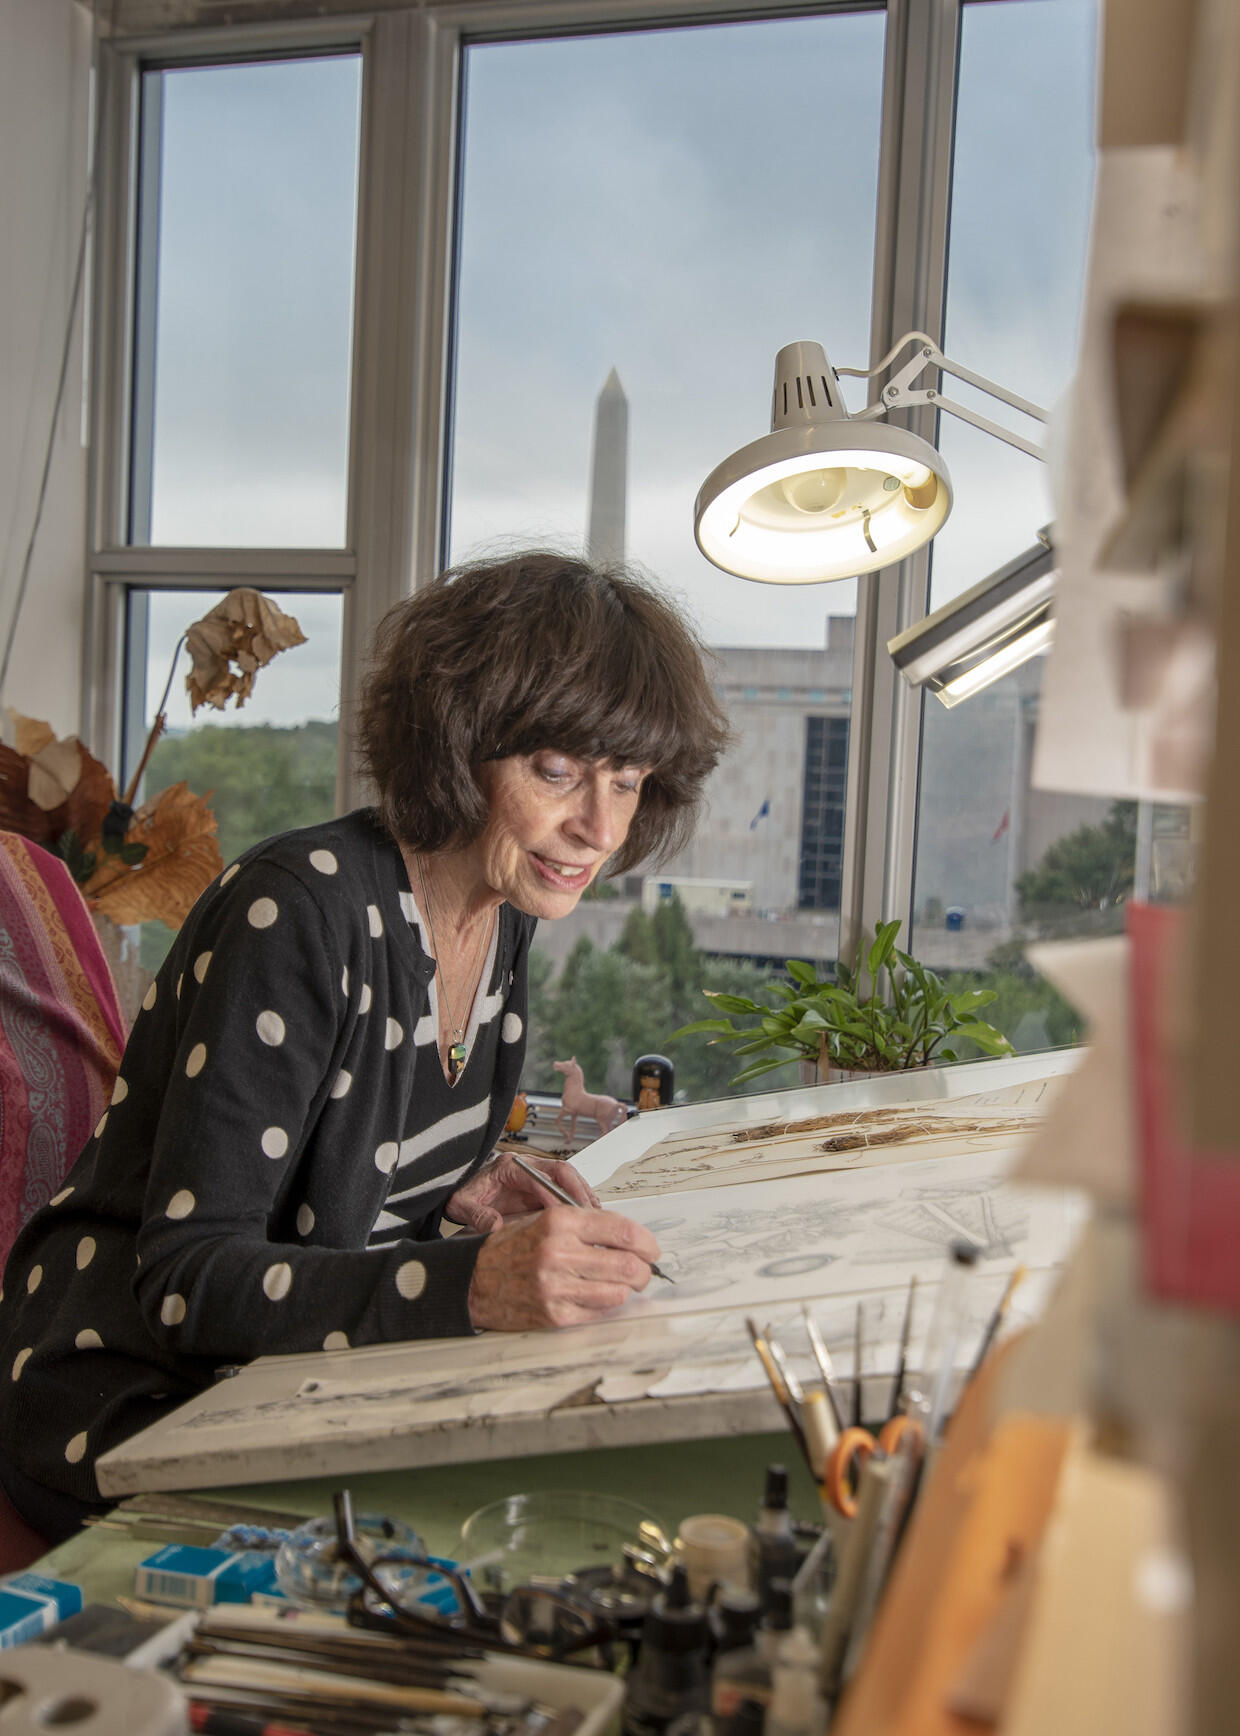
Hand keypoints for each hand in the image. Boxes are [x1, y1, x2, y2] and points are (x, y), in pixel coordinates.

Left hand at [446, 1152, 598, 1233]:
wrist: (459, 1194)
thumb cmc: (462, 1195)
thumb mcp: (461, 1205)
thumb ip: (475, 1215)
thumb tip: (494, 1227)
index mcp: (509, 1167)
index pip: (540, 1176)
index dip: (555, 1194)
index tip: (564, 1214)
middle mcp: (526, 1168)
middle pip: (562, 1172)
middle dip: (578, 1192)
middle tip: (591, 1215)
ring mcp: (536, 1177)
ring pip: (568, 1180)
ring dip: (582, 1197)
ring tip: (596, 1218)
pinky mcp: (540, 1190)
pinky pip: (565, 1191)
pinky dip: (577, 1203)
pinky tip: (587, 1219)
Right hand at [467, 1204, 661, 1329]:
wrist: (471, 1280)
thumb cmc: (507, 1249)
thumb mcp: (543, 1220)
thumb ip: (583, 1225)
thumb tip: (627, 1237)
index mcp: (559, 1222)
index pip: (621, 1230)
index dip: (646, 1242)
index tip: (651, 1249)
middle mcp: (559, 1253)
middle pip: (627, 1265)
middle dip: (644, 1270)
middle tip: (644, 1271)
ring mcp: (557, 1288)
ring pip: (618, 1292)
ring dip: (628, 1290)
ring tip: (624, 1285)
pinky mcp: (555, 1315)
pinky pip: (599, 1312)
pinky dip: (607, 1305)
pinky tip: (600, 1297)